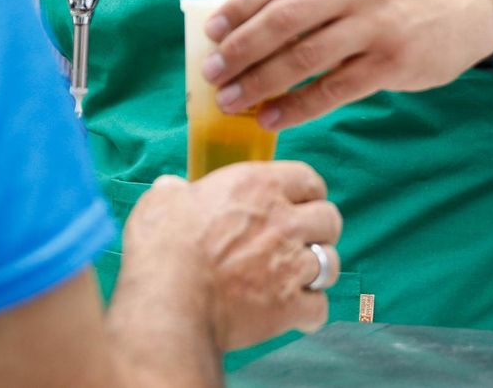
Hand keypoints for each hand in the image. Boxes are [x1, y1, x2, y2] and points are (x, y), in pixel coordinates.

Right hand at [118, 160, 341, 350]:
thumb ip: (175, 191)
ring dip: (317, 270)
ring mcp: (290, 265)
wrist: (169, 303)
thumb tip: (171, 188)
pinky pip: (319, 308)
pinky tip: (296, 313)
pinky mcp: (290, 306)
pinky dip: (309, 312)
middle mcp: (283, 222)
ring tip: (300, 277)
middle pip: (330, 219)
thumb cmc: (163, 248)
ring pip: (330, 263)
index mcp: (257, 187)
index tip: (299, 202)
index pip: (308, 179)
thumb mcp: (162, 202)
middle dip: (320, 229)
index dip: (307, 192)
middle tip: (302, 239)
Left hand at [201, 0, 492, 128]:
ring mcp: (376, 25)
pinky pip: (334, 90)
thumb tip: (252, 7)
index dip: (239, 6)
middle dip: (240, 48)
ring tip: (232, 100)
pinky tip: (272, 117)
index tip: (212, 31)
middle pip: (284, 19)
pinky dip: (297, 107)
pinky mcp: (393, 63)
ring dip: (260, 82)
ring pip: (304, 58)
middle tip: (212, 72)